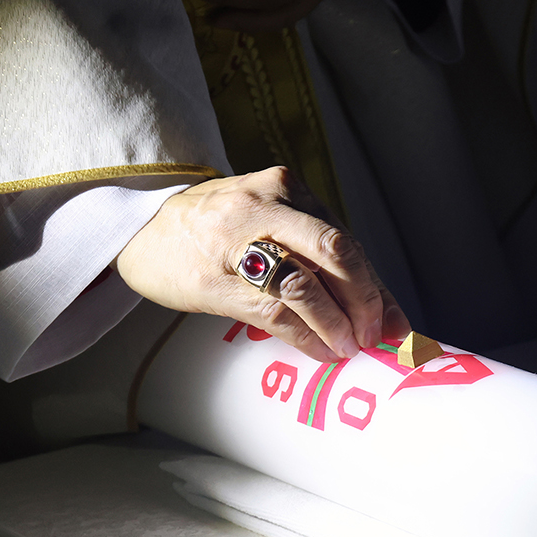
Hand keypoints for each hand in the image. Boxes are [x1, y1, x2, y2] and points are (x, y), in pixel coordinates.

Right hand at [116, 166, 410, 361]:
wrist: (140, 227)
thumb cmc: (219, 228)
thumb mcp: (270, 222)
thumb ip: (320, 254)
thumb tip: (382, 310)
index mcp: (286, 187)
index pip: (345, 239)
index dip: (375, 284)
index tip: (396, 322)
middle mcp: (265, 205)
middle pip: (335, 251)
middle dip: (365, 299)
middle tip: (377, 334)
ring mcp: (236, 241)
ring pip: (305, 284)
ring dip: (336, 323)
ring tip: (349, 347)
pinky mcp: (214, 280)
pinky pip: (274, 312)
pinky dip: (305, 336)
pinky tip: (320, 350)